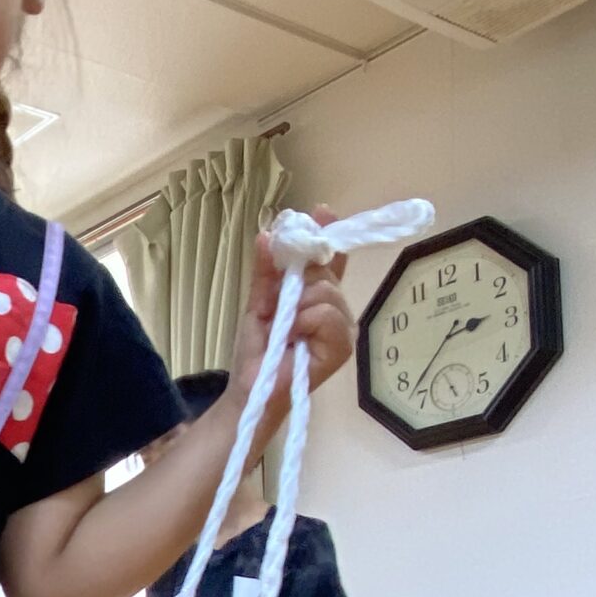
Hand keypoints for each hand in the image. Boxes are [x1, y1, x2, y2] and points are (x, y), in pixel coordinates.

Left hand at [224, 211, 353, 440]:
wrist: (252, 385)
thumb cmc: (258, 349)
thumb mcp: (258, 302)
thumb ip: (265, 270)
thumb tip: (266, 234)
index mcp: (318, 295)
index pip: (330, 258)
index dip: (327, 233)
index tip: (322, 211)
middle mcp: (336, 307)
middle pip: (325, 272)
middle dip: (296, 284)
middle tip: (277, 309)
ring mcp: (343, 327)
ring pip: (326, 291)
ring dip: (297, 308)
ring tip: (285, 330)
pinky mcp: (343, 347)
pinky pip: (327, 314)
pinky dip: (305, 322)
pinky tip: (294, 338)